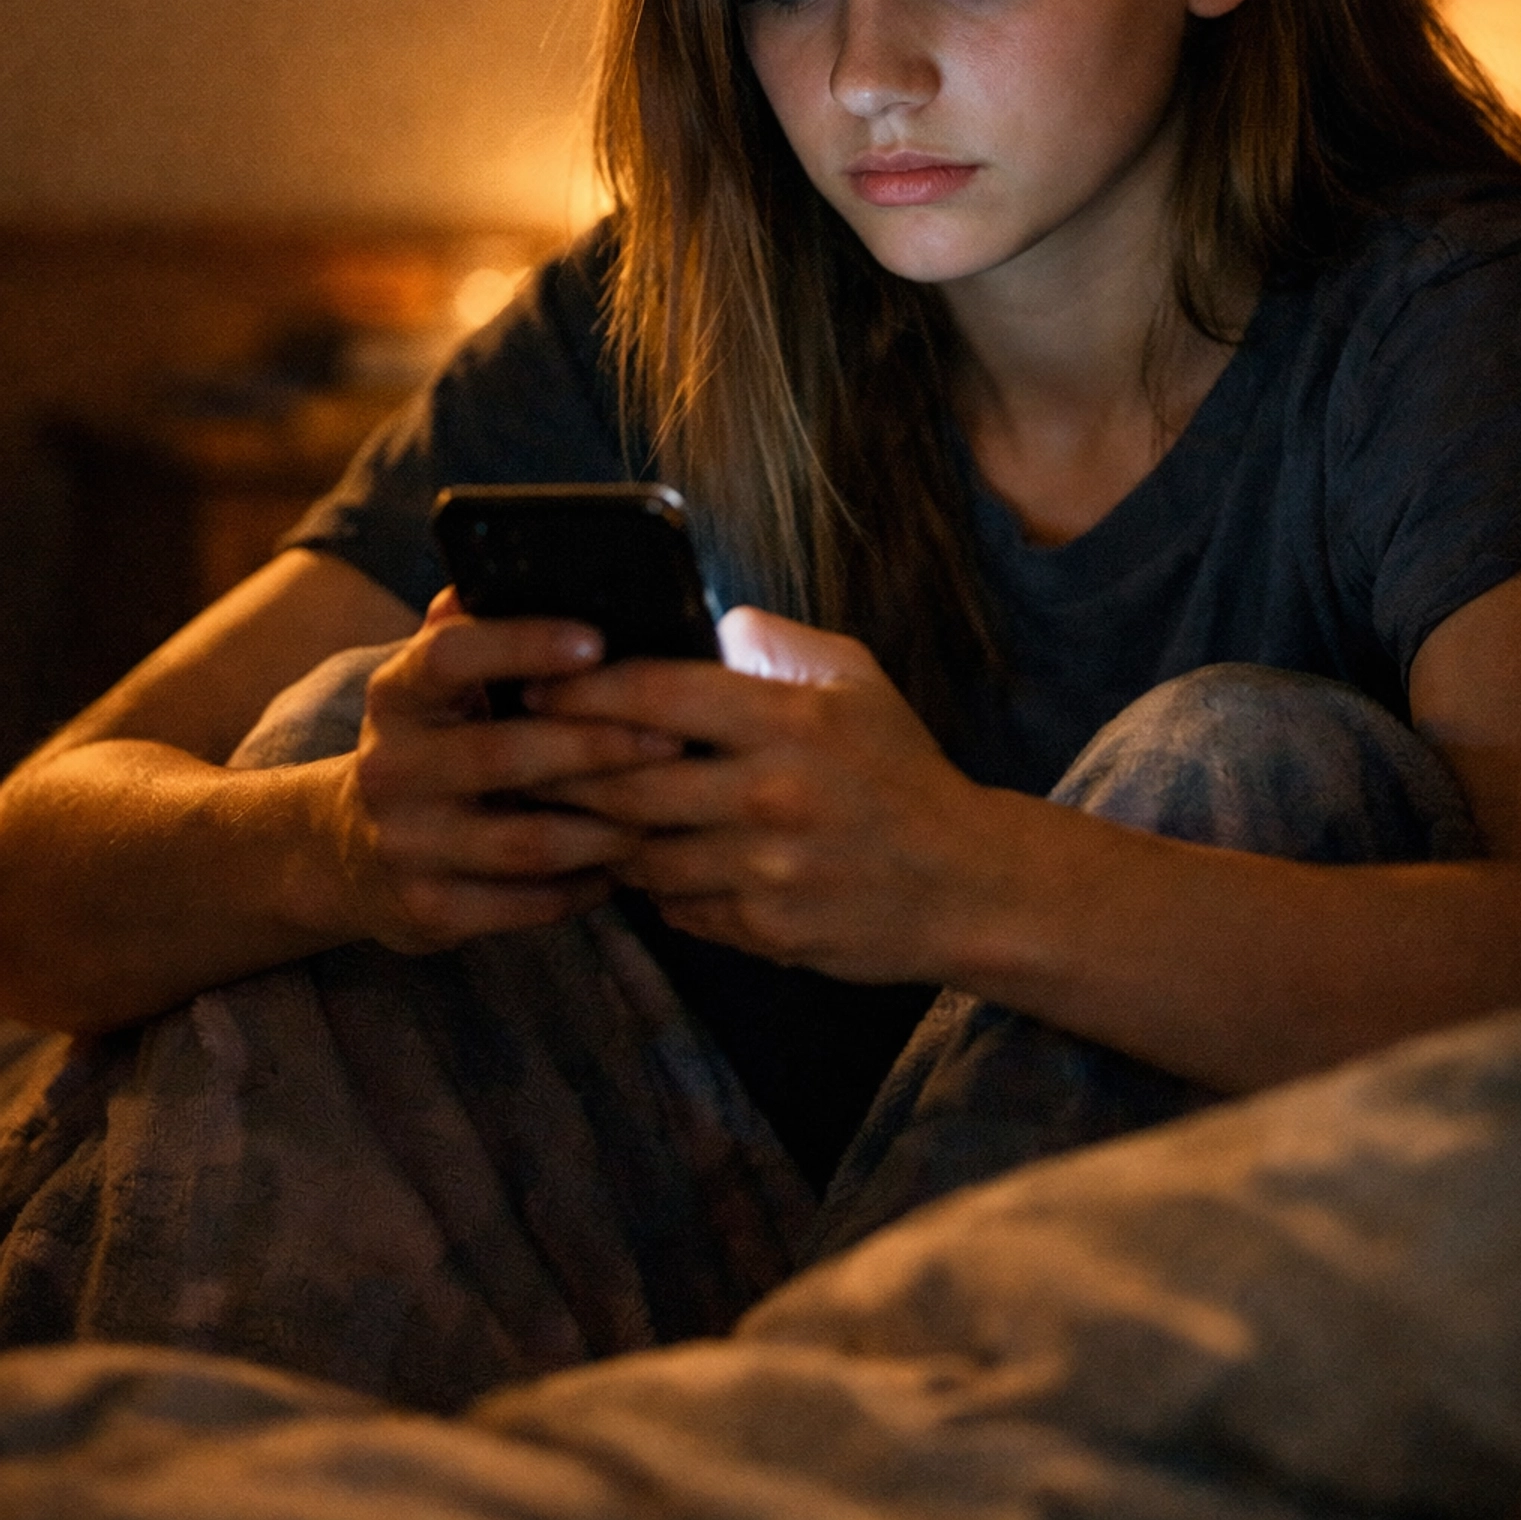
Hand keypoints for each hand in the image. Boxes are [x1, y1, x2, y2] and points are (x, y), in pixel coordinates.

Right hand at [335, 590, 684, 953]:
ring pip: (526, 842)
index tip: (597, 640)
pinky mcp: (425, 912)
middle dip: (597, 746)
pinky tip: (625, 868)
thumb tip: (538, 563)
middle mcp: (389, 767)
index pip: (450, 655)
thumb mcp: (432, 684)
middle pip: (503, 754)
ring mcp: (403, 845)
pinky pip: (524, 904)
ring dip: (606, 828)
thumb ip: (477, 626)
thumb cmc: (428, 744)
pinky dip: (584, 887)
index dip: (523, 644)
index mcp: (396, 694)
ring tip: (664, 811)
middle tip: (673, 739)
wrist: (341, 850)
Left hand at [525, 606, 996, 982]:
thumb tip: (701, 623)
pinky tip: (649, 863)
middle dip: (563, 768)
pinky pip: (675, 905)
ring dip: (602, 833)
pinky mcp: (763, 929)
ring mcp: (765, 870)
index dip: (582, 689)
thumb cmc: (900, 771)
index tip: (535, 686)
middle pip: (626, 781)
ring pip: (640, 851)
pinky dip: (654, 885)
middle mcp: (771, 795)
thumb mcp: (855, 680)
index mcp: (788, 720)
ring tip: (573, 812)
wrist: (965, 882)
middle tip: (523, 755)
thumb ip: (774, 644)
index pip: (656, 696)